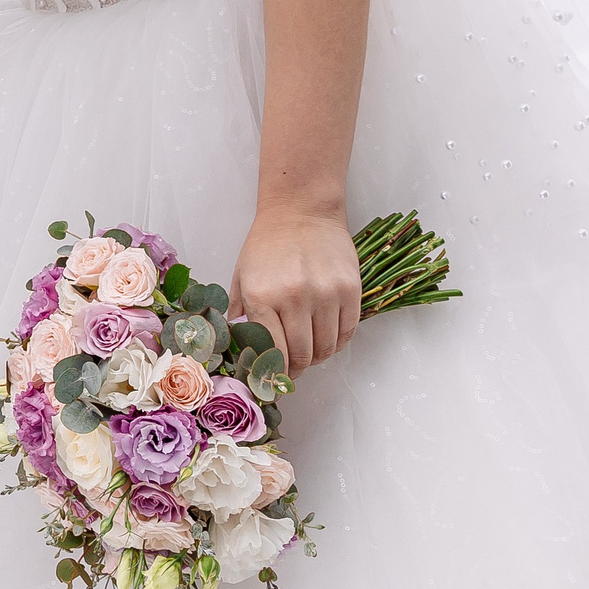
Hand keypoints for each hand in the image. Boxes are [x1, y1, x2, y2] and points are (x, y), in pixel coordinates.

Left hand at [230, 207, 359, 375]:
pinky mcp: (351, 289)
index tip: (274, 379)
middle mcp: (295, 298)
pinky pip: (347, 331)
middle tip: (293, 370)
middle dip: (296, 369)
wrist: (301, 209)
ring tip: (310, 351)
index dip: (274, 372)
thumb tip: (238, 347)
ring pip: (327, 347)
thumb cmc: (267, 243)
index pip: (272, 352)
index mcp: (262, 297)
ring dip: (318, 357)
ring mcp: (326, 294)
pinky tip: (327, 338)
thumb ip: (239, 312)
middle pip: (302, 355)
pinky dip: (338, 342)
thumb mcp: (242, 275)